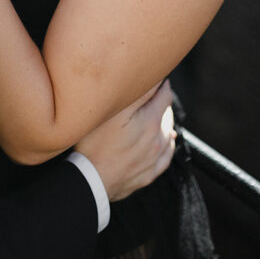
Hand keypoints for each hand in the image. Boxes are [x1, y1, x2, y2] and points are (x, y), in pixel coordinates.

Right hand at [74, 80, 175, 201]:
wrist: (91, 181)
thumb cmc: (96, 143)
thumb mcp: (113, 111)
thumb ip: (136, 94)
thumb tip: (153, 77)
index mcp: (152, 123)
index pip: (165, 96)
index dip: (161, 84)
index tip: (155, 76)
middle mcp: (158, 141)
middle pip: (167, 114)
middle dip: (161, 102)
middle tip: (151, 94)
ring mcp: (154, 159)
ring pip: (168, 135)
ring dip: (164, 122)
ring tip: (155, 114)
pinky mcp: (148, 174)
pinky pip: (166, 156)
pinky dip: (166, 144)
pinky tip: (163, 141)